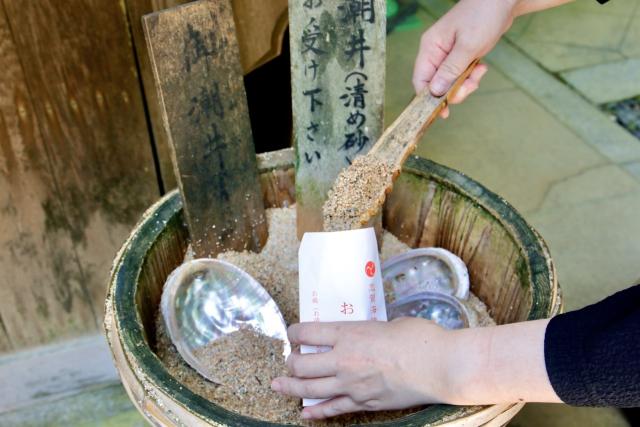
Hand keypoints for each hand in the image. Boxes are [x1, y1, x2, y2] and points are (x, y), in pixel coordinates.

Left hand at [271, 318, 450, 418]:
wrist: (439, 366)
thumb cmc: (419, 338)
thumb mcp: (387, 323)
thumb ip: (368, 330)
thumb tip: (364, 333)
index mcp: (349, 333)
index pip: (308, 331)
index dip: (295, 332)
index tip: (293, 333)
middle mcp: (344, 360)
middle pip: (302, 364)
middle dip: (291, 362)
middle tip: (289, 360)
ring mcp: (352, 385)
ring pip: (311, 388)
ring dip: (291, 387)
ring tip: (278, 386)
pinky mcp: (364, 403)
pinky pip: (333, 409)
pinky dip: (317, 412)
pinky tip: (305, 413)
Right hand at [413, 0, 518, 117]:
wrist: (502, 1)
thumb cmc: (483, 16)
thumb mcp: (468, 46)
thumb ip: (450, 70)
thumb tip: (435, 91)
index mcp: (430, 48)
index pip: (420, 80)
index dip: (429, 98)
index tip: (443, 112)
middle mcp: (435, 53)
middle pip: (436, 84)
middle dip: (453, 90)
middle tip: (471, 86)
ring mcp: (447, 55)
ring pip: (450, 82)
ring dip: (465, 84)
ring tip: (480, 72)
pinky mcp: (459, 56)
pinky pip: (460, 76)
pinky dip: (471, 77)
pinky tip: (482, 68)